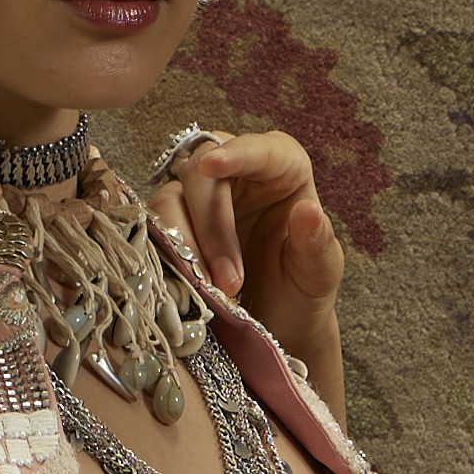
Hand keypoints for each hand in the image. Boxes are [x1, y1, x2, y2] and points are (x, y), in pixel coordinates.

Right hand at [148, 128, 345, 398]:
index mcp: (281, 167)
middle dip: (210, 227)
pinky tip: (183, 284)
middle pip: (202, 173)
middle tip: (229, 282)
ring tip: (211, 290)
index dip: (234, 155)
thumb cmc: (301, 288)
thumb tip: (308, 211)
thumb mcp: (319, 272)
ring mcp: (199, 197)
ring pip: (171, 199)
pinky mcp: (173, 224)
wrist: (276, 324)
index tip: (211, 167)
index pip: (258, 149)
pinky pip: (155, 228)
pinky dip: (166, 254)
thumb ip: (317, 243)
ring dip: (185, 244)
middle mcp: (236, 173)